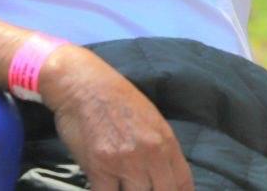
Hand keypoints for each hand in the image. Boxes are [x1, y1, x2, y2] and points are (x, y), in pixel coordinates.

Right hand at [40, 46, 192, 190]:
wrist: (85, 86)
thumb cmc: (117, 98)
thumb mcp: (151, 118)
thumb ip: (160, 146)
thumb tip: (165, 172)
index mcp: (166, 141)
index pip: (182, 181)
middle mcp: (151, 154)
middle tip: (142, 188)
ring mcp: (125, 162)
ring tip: (123, 184)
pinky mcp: (99, 169)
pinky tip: (105, 186)